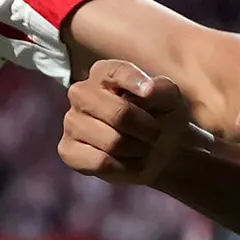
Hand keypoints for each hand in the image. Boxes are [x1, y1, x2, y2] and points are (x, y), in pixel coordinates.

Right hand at [59, 59, 198, 188]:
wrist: (160, 151)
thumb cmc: (162, 117)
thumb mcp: (171, 99)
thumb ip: (162, 89)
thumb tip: (147, 91)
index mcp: (103, 73)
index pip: (116, 72)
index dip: (134, 82)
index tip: (150, 94)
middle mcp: (82, 93)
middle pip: (118, 114)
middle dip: (145, 128)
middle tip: (155, 133)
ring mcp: (72, 122)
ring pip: (111, 142)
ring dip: (136, 149)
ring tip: (140, 146)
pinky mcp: (68, 150)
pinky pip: (99, 162)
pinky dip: (122, 167)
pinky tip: (125, 161)